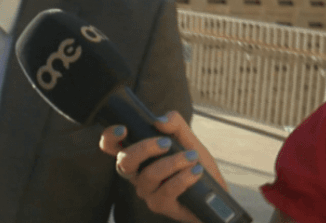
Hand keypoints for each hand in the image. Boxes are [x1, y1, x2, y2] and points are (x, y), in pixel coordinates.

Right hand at [98, 111, 226, 222]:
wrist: (215, 194)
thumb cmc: (196, 165)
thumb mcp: (189, 140)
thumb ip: (175, 125)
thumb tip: (158, 120)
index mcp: (138, 155)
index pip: (112, 146)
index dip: (109, 137)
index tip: (123, 129)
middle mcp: (136, 174)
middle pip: (124, 161)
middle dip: (144, 148)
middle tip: (166, 143)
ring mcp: (146, 191)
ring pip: (149, 175)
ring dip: (173, 163)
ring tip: (192, 157)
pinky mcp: (159, 205)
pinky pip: (167, 190)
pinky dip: (183, 178)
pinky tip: (196, 172)